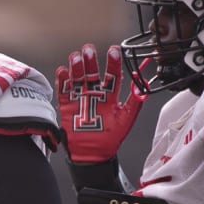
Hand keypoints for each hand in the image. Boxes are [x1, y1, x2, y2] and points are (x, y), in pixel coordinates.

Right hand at [55, 44, 146, 162]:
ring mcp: (79, 98)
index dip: (113, 62)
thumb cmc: (110, 138)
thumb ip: (134, 101)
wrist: (92, 154)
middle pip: (92, 72)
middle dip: (90, 60)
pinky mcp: (66, 105)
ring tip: (76, 57)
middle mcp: (94, 94)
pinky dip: (62, 80)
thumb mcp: (126, 119)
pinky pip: (63, 89)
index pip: (112, 75)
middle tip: (89, 49)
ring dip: (76, 66)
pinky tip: (62, 70)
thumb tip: (142, 83)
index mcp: (110, 96)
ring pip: (76, 77)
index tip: (114, 50)